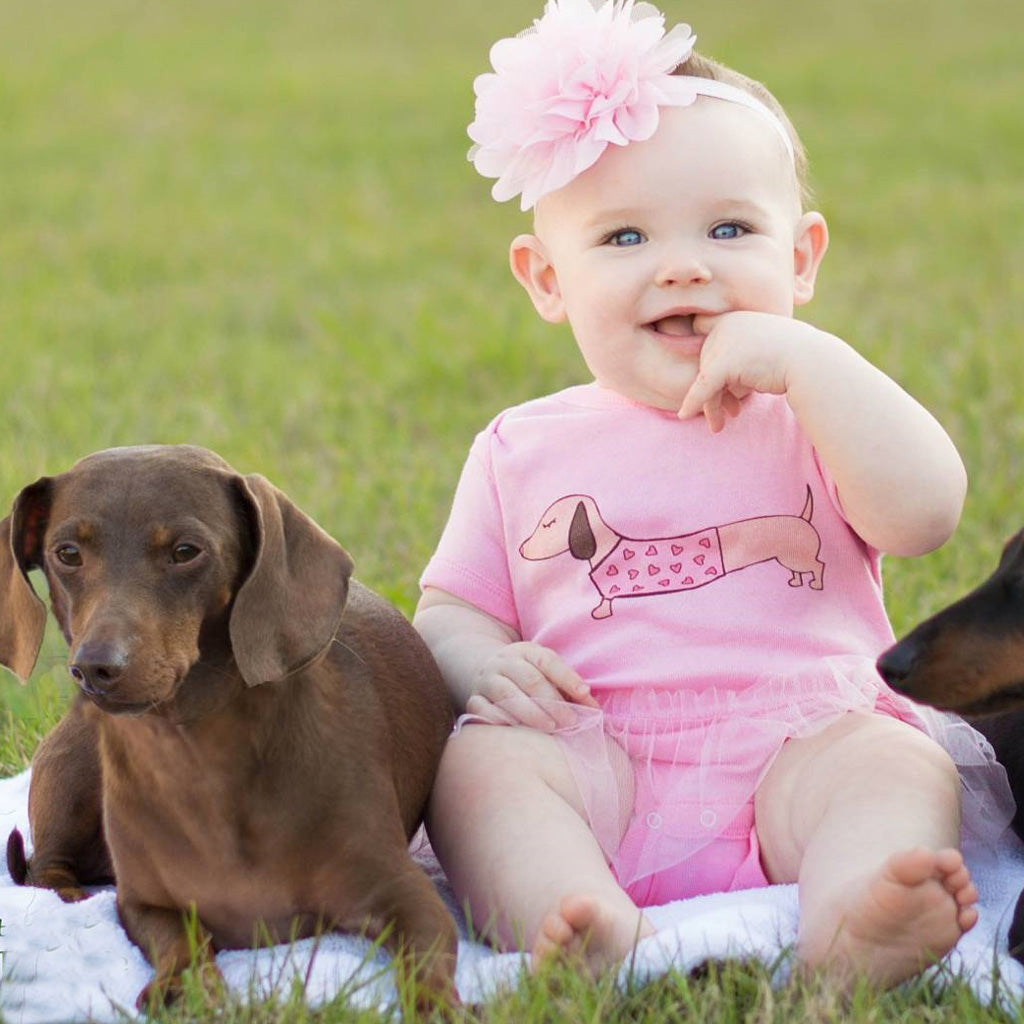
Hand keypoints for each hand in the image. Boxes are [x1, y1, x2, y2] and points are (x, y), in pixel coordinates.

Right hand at [464, 641, 599, 730]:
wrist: (485, 673)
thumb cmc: (526, 677)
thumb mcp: (544, 671)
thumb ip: (567, 686)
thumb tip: (594, 709)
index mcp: (524, 651)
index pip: (547, 660)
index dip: (567, 677)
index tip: (584, 694)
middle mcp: (502, 662)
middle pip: (529, 679)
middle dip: (552, 701)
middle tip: (570, 721)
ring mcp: (486, 680)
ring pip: (507, 694)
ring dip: (531, 713)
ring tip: (550, 727)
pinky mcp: (473, 699)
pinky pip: (483, 710)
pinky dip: (500, 720)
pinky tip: (517, 732)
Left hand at [678, 312, 818, 431]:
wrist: (813, 362)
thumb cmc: (796, 359)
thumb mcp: (764, 353)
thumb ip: (740, 360)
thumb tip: (722, 380)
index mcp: (735, 318)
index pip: (705, 336)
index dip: (703, 357)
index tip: (702, 379)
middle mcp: (726, 325)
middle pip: (706, 363)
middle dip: (715, 391)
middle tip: (729, 412)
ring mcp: (724, 342)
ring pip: (705, 379)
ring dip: (711, 405)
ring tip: (717, 425)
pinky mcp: (724, 363)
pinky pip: (703, 388)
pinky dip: (693, 402)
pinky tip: (685, 415)